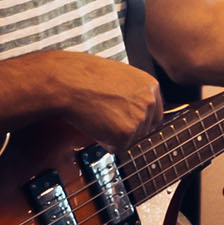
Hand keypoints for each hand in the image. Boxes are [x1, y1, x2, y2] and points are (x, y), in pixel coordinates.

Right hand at [46, 51, 164, 148]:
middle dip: (125, 128)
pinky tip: (95, 124)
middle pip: (144, 130)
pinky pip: (117, 147)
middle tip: (105, 116)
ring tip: (98, 115)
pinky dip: (104, 141)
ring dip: (113, 134)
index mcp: (151, 86)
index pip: (154, 115)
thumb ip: (134, 94)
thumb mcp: (120, 77)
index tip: (123, 119)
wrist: (69, 82)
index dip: (135, 120)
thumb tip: (136, 109)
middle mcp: (149, 102)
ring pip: (130, 139)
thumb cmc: (86, 77)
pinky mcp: (125, 134)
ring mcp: (139, 119)